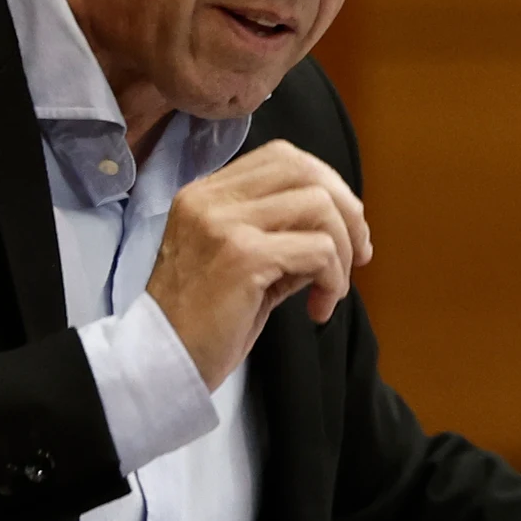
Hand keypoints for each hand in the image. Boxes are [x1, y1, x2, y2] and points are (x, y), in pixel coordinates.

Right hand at [147, 139, 371, 389]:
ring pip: (319, 205)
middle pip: (305, 170)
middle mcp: (211, 198)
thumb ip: (281, 236)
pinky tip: (318, 308)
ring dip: (342, 251)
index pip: (282, 158)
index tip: (343, 230)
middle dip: (347, 211)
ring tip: (330, 291)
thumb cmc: (202, 322)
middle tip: (358, 255)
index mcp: (205, 193)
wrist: (161, 362)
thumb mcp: (240, 263)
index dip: (326, 186)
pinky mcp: (243, 256)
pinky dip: (333, 279)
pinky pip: (318, 250)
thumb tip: (341, 229)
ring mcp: (225, 223)